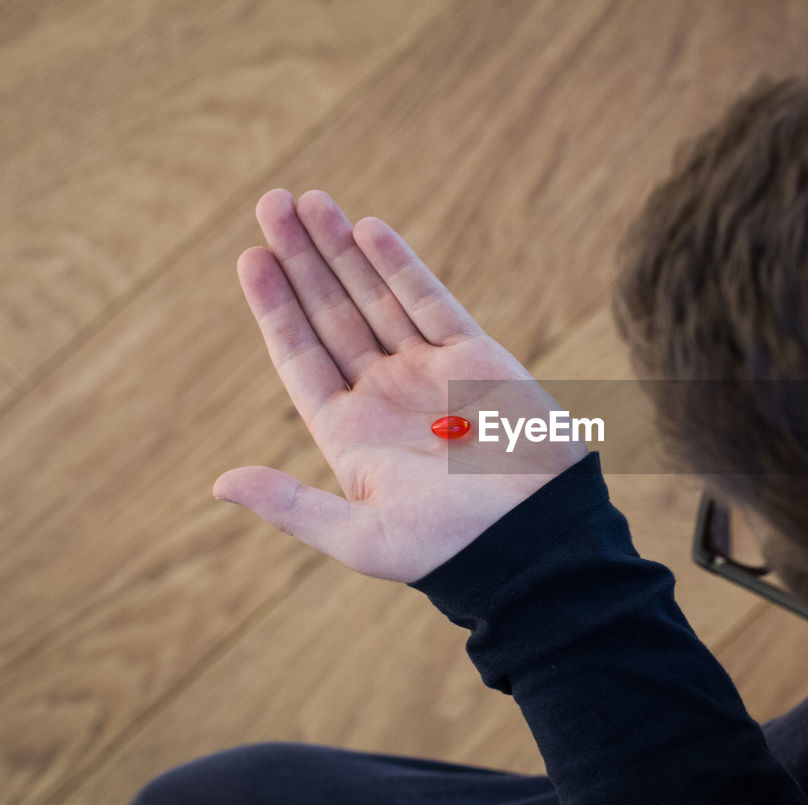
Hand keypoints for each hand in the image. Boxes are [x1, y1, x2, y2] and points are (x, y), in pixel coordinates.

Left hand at [215, 189, 586, 582]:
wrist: (535, 540)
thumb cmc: (449, 548)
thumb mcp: (360, 535)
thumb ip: (291, 505)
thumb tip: (219, 484)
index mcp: (351, 433)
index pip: (301, 356)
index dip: (275, 307)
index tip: (249, 259)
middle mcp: (385, 394)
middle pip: (332, 314)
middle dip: (302, 259)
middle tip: (270, 203)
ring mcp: (430, 371)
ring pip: (377, 297)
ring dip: (343, 250)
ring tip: (309, 201)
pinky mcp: (476, 358)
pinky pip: (431, 302)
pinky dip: (400, 266)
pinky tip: (369, 230)